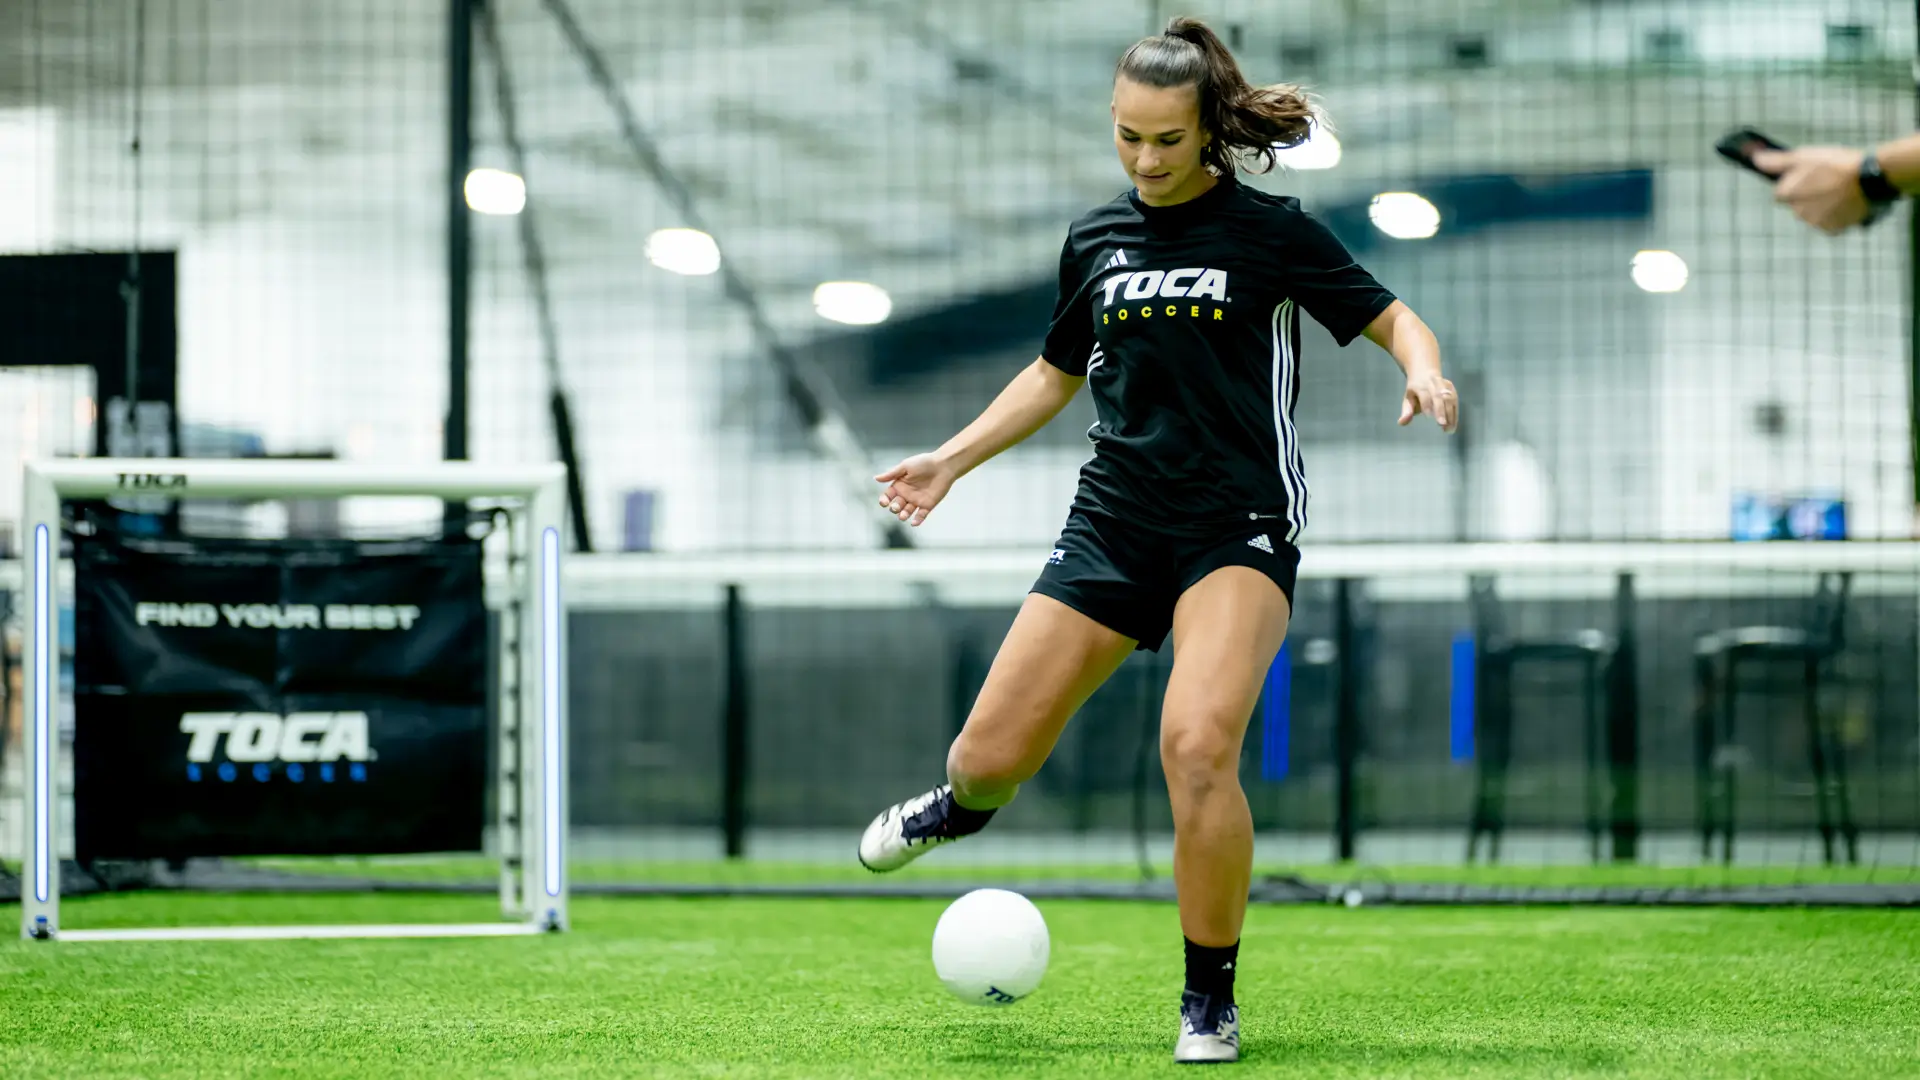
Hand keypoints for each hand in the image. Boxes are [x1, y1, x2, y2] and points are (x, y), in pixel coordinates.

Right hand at [874, 452, 958, 525]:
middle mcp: (906, 494)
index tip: (884, 502)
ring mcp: (916, 501)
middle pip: (895, 506)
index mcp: (899, 485)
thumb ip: (891, 474)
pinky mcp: (927, 505)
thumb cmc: (924, 462)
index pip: (888, 496)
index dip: (884, 500)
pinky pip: (921, 515)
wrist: (943, 465)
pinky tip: (914, 522)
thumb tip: (875, 478)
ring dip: (903, 515)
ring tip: (903, 515)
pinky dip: (917, 520)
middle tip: (896, 507)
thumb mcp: (905, 466)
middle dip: (894, 508)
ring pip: (906, 512)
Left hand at [1399, 370, 1458, 432]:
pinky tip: (1453, 424)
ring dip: (1450, 414)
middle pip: (1438, 396)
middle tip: (1442, 424)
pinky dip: (1455, 412)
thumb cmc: (1415, 389)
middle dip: (1441, 410)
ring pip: (1449, 398)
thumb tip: (1401, 423)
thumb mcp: (1407, 398)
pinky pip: (1455, 400)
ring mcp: (1444, 385)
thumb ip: (1406, 411)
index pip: (1424, 395)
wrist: (1425, 371)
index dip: (1426, 405)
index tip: (1428, 417)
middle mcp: (1433, 384)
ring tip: (1449, 428)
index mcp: (1420, 386)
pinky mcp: (1452, 388)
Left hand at [1750, 146, 1872, 234]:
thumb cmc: (1836, 164)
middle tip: (1829, 181)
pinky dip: (1836, 215)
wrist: (1870, 179)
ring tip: (1840, 191)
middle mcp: (1797, 213)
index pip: (1781, 193)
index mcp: (1786, 195)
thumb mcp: (1803, 157)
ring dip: (1822, 206)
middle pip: (1798, 205)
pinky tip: (1846, 202)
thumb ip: (1776, 162)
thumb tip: (1755, 160)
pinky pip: (1829, 224)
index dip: (1796, 183)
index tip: (1812, 175)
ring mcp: (1815, 223)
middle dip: (1809, 196)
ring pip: (1814, 215)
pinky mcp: (1832, 230)